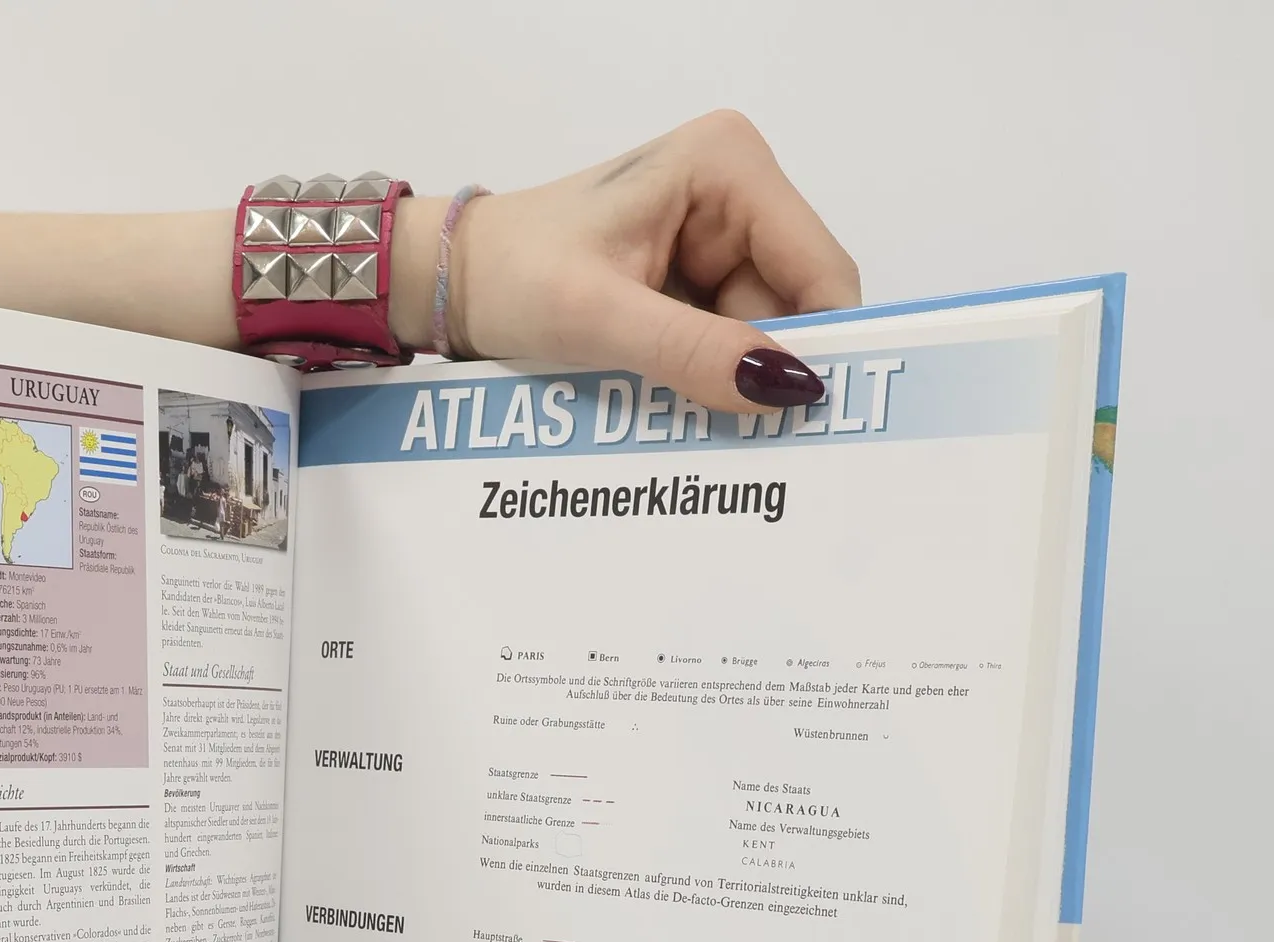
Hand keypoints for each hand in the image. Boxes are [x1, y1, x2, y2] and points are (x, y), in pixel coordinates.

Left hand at [404, 110, 861, 411]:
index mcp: (729, 167)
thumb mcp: (602, 318)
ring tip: (691, 424)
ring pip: (760, 335)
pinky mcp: (690, 278)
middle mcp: (736, 191)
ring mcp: (714, 236)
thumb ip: (695, 352)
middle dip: (767, 371)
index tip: (811, 421)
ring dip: (730, 384)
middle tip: (744, 442)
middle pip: (793, 306)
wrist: (451, 283)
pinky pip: (724, 343)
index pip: (818, 269)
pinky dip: (707, 381)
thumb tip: (789, 387)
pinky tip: (678, 407)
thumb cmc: (511, 278)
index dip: (822, 344)